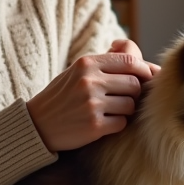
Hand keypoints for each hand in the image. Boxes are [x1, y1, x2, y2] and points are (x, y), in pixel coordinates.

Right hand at [26, 40, 159, 152]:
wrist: (36, 124)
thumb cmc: (63, 95)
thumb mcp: (79, 71)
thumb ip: (108, 61)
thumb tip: (142, 58)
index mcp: (86, 63)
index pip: (130, 61)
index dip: (144, 69)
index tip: (147, 77)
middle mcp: (89, 81)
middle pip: (134, 84)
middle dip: (134, 92)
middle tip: (124, 98)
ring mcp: (91, 103)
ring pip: (130, 104)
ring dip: (126, 110)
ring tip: (111, 111)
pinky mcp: (94, 125)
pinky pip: (122, 123)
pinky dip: (117, 124)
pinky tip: (104, 123)